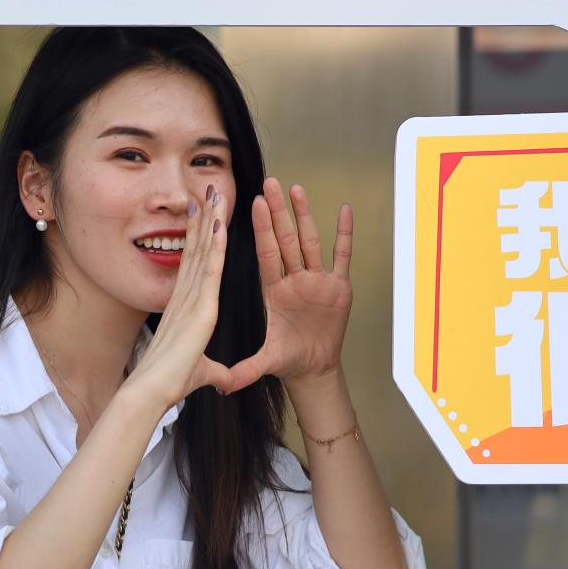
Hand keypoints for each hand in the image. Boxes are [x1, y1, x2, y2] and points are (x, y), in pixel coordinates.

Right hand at [124, 184, 237, 412]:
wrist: (152, 392)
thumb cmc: (170, 384)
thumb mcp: (202, 373)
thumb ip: (217, 372)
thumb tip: (228, 382)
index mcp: (184, 306)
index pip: (195, 264)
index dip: (199, 237)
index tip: (203, 213)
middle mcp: (186, 296)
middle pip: (196, 249)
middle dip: (203, 218)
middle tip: (208, 190)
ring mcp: (192, 298)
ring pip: (203, 251)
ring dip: (210, 221)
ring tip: (214, 192)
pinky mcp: (201, 307)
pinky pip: (210, 269)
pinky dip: (215, 245)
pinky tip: (219, 223)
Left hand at [219, 178, 352, 393]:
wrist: (312, 368)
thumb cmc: (287, 360)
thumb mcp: (265, 363)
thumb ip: (246, 370)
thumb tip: (223, 385)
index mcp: (274, 292)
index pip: (266, 255)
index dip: (261, 230)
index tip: (251, 204)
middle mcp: (294, 281)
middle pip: (286, 240)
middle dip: (278, 212)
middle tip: (269, 183)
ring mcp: (317, 281)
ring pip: (310, 241)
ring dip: (305, 216)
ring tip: (297, 188)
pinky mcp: (339, 288)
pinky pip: (342, 256)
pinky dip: (344, 235)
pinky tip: (344, 211)